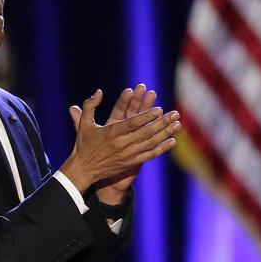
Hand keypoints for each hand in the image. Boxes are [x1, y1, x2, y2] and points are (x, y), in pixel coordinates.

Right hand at [60, 87, 178, 198]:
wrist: (83, 169)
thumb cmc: (83, 144)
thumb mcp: (84, 123)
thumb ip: (90, 105)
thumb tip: (99, 91)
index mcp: (111, 132)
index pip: (132, 123)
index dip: (146, 116)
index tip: (159, 109)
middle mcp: (121, 144)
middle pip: (146, 132)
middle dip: (162, 122)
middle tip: (175, 113)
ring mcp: (127, 154)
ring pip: (151, 143)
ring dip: (165, 133)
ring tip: (177, 124)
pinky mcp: (131, 162)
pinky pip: (150, 155)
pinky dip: (162, 148)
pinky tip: (171, 141)